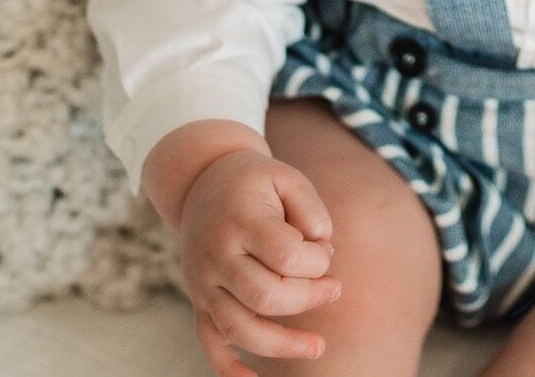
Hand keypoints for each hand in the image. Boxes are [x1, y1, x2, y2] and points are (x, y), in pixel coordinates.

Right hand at [178, 148, 341, 376]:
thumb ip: (311, 211)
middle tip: (335, 290)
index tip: (324, 250)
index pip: (285, 256)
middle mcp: (216, 256)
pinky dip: (227, 367)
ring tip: (318, 347)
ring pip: (240, 328)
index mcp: (241, 221)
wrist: (202, 182)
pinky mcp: (199, 301)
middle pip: (266, 296)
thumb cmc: (256, 182)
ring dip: (282, 344)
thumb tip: (324, 252)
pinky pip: (209, 341)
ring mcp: (203, 283)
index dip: (315, 261)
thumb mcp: (288, 178)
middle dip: (309, 299)